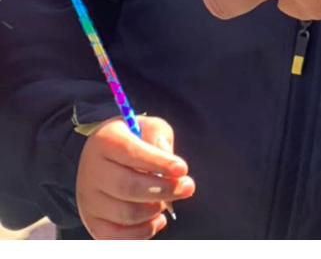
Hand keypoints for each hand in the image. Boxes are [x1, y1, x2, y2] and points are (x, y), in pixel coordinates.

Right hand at [76, 116, 194, 239]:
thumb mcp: (148, 127)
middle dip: (164, 190)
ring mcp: (89, 200)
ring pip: (126, 214)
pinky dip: (142, 232)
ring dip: (154, 211)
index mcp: (106, 141)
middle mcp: (92, 171)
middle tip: (187, 187)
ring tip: (168, 201)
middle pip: (129, 187)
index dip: (159, 163)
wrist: (104, 156)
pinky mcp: (92, 222)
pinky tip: (157, 220)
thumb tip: (171, 167)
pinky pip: (117, 237)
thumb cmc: (134, 139)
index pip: (132, 154)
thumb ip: (159, 139)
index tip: (182, 169)